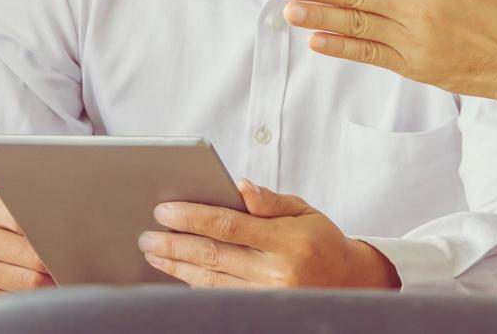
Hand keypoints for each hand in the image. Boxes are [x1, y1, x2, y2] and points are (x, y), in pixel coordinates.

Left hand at [138, 179, 398, 288]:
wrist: (349, 283)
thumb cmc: (323, 240)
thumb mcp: (306, 211)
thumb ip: (271, 201)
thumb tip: (240, 187)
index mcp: (288, 239)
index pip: (230, 225)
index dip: (194, 217)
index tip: (165, 210)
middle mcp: (276, 271)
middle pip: (214, 254)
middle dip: (175, 243)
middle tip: (147, 234)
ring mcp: (266, 295)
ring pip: (210, 279)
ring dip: (177, 265)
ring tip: (154, 251)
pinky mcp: (259, 309)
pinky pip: (219, 294)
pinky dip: (194, 283)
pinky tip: (177, 272)